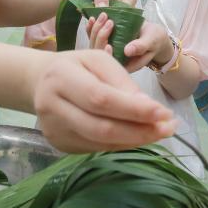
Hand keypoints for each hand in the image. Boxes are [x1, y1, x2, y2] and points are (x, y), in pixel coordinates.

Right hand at [33, 49, 176, 152]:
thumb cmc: (74, 66)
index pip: (100, 98)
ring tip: (160, 132)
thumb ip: (121, 81)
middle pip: (100, 127)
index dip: (133, 109)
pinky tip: (137, 136)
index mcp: (60, 77)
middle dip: (139, 130)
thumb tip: (148, 108)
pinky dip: (121, 144)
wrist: (39, 82)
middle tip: (168, 128)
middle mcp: (51, 106)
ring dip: (134, 140)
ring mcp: (53, 130)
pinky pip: (96, 148)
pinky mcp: (59, 144)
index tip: (164, 113)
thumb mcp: (97, 60)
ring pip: (100, 142)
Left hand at [87, 17, 173, 73]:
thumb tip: (127, 51)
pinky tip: (92, 18)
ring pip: (95, 44)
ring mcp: (109, 51)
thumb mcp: (152, 41)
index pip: (112, 64)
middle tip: (109, 21)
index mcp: (127, 65)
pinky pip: (94, 37)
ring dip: (96, 29)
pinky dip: (91, 28)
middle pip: (100, 53)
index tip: (110, 44)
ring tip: (103, 15)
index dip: (107, 55)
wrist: (153, 34)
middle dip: (101, 36)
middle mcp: (115, 60)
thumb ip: (141, 46)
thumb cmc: (155, 39)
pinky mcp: (105, 41)